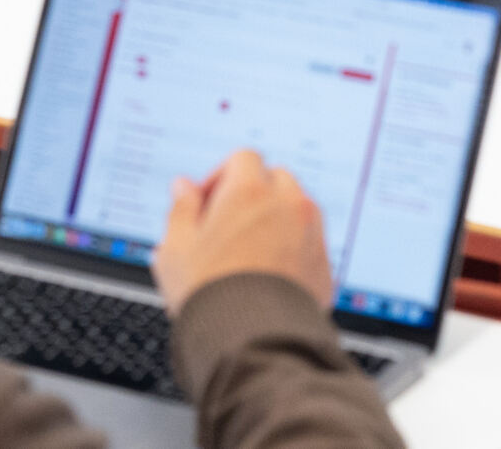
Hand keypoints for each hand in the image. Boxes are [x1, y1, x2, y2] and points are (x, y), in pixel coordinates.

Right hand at [151, 149, 332, 313]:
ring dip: (276, 220)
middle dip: (253, 195)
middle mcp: (288, 204)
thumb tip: (183, 188)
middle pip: (275, 180)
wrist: (253, 342)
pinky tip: (269, 277)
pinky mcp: (325, 266)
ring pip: (297, 210)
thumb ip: (180, 209)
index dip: (221, 177)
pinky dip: (294, 250)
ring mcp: (312, 234)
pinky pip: (310, 245)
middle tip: (228, 227)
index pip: (242, 159)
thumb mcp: (175, 248)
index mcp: (249, 190)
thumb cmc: (209, 293)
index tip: (207, 204)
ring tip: (249, 254)